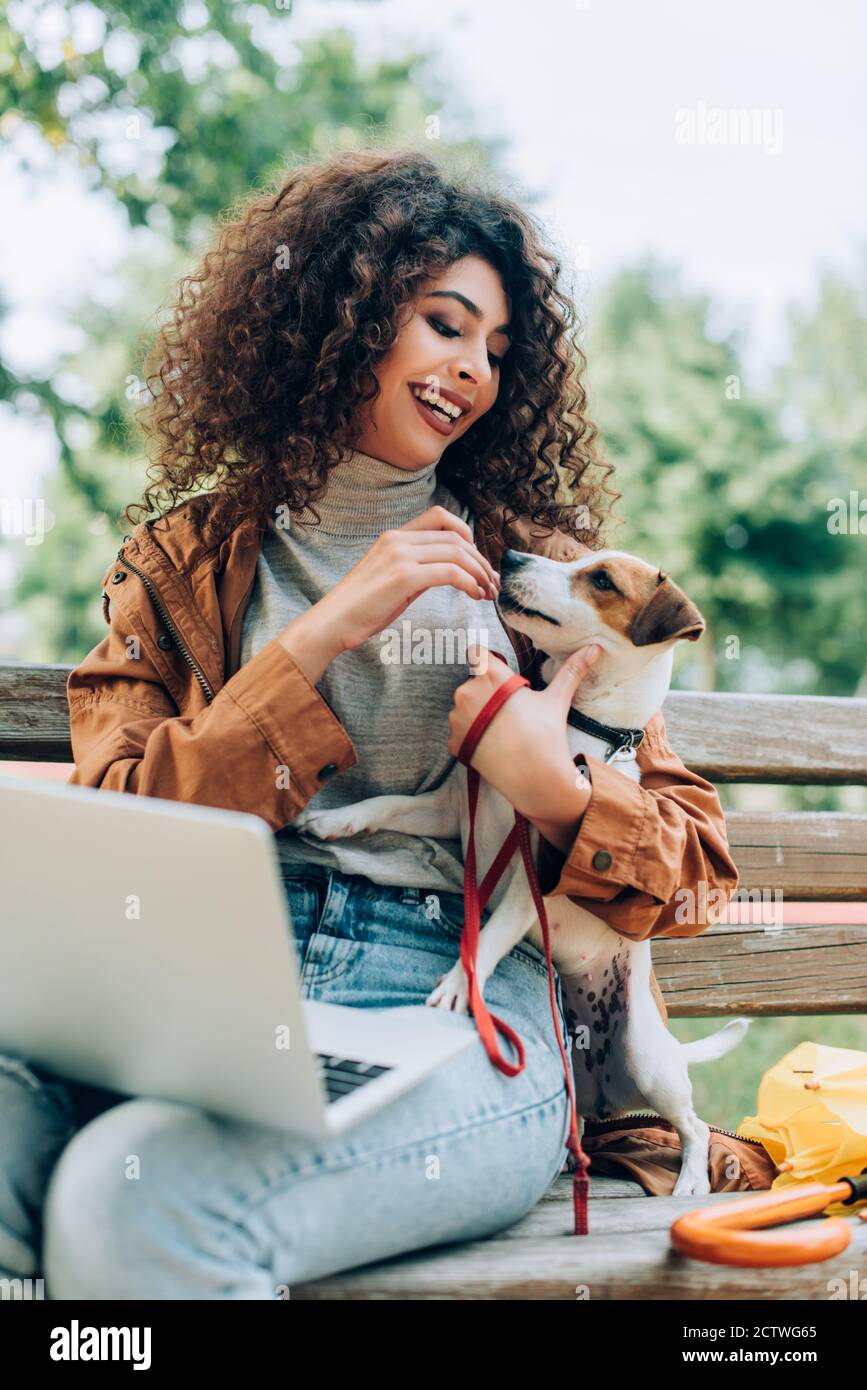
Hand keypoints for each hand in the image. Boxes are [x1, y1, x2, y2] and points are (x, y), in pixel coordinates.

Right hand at [278, 504, 499, 682]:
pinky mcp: (403, 576)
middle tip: (493, 582)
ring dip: (480, 572)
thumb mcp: (392, 580)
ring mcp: (400, 555)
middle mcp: (398, 539)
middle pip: (455, 535)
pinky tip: (475, 595)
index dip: (467, 534)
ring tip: (488, 592)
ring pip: (457, 552)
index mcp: (394, 536)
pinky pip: (450, 572)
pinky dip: (470, 583)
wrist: (331, 622)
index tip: (476, 560)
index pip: (441, 517)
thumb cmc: (361, 608)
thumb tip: (449, 573)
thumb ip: (417, 569)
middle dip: (481, 559)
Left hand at [446, 641, 602, 820]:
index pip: (476, 651)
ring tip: (502, 730)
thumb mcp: (557, 699)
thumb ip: (571, 670)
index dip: (487, 662)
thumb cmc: (546, 736)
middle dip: (486, 693)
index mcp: (490, 676)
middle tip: (509, 712)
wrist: (535, 780)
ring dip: (476, 714)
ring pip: (463, 708)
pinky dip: (471, 736)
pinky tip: (492, 744)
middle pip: (472, 683)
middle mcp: (466, 692)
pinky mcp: (452, 741)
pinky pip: (459, 732)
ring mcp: (457, 718)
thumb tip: (594, 648)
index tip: (498, 676)